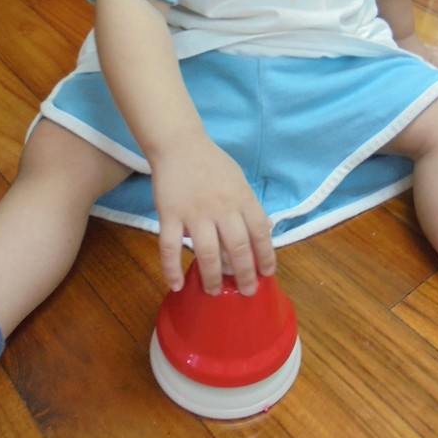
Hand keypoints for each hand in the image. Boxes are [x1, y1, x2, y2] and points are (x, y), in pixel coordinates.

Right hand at [151, 132, 275, 296]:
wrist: (180, 145)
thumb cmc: (212, 163)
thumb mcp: (239, 180)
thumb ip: (250, 206)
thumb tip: (266, 229)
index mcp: (241, 198)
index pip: (260, 233)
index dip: (266, 256)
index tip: (267, 274)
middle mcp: (222, 208)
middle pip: (238, 248)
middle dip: (244, 274)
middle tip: (246, 292)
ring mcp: (195, 213)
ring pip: (207, 253)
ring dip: (213, 277)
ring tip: (215, 292)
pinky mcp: (170, 215)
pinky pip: (170, 247)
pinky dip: (172, 269)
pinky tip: (177, 285)